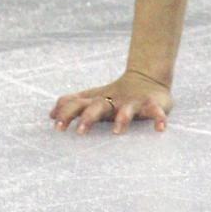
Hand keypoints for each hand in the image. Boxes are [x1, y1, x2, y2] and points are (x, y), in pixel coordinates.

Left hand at [49, 68, 172, 134]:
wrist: (146, 79)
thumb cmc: (114, 95)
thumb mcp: (93, 99)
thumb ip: (72, 105)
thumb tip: (50, 115)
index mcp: (97, 100)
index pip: (78, 104)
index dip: (66, 113)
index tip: (56, 126)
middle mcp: (113, 100)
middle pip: (98, 106)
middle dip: (88, 118)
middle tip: (79, 132)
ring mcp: (132, 102)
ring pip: (126, 110)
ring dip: (122, 119)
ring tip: (117, 132)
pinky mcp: (151, 103)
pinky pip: (156, 111)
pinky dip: (158, 118)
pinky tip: (160, 128)